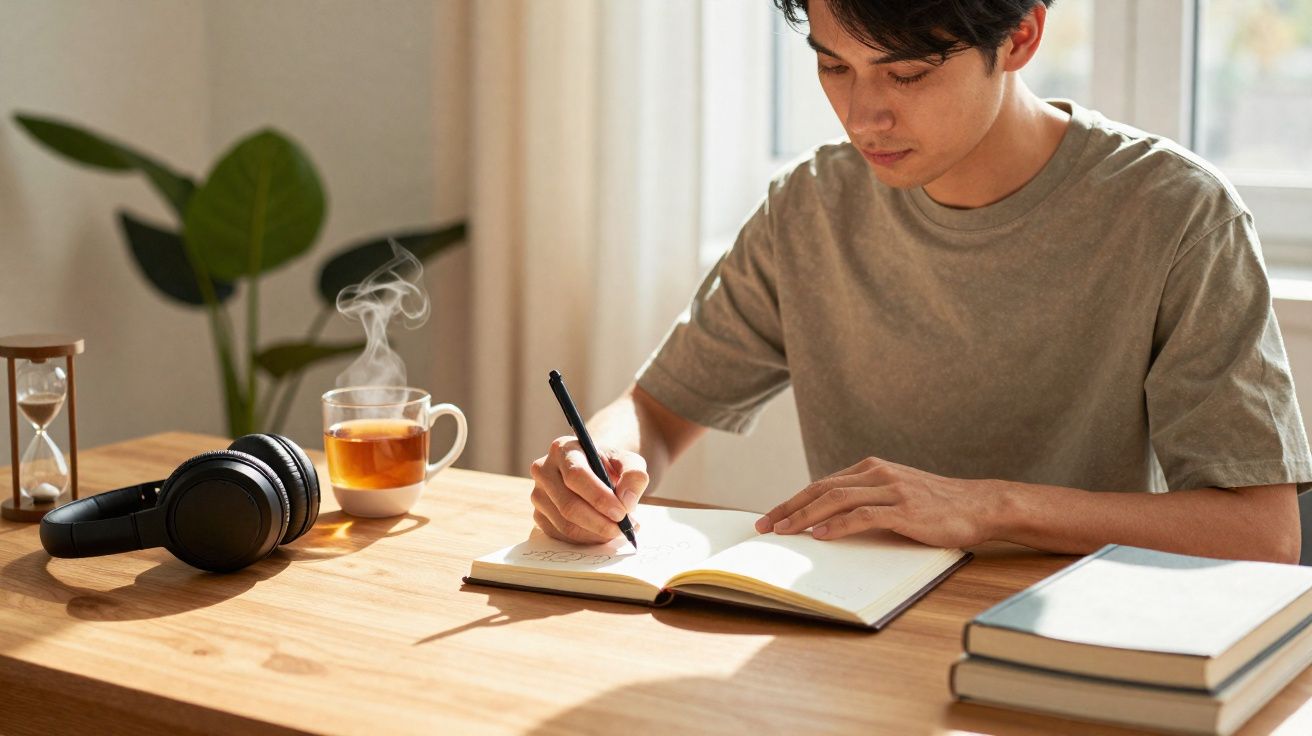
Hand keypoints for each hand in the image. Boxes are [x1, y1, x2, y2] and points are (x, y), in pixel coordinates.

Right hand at [529, 436, 647, 543]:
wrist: (595, 472)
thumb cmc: (610, 465)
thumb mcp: (629, 461)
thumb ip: (634, 475)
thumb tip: (626, 501)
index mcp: (563, 449)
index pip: (576, 476)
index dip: (599, 498)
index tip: (621, 513)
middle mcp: (544, 470)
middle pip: (569, 505)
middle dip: (600, 522)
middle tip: (623, 529)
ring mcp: (538, 494)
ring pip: (565, 524)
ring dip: (596, 534)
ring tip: (618, 530)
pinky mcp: (539, 515)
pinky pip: (562, 536)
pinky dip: (586, 540)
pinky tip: (602, 533)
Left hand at [753, 457, 1000, 548]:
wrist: (979, 505)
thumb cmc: (936, 505)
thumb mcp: (896, 493)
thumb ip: (866, 500)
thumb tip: (827, 522)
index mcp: (871, 468)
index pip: (821, 484)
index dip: (792, 501)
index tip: (770, 518)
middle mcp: (877, 473)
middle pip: (821, 489)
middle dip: (788, 509)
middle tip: (764, 527)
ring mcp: (891, 489)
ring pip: (835, 500)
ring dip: (804, 517)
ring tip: (783, 532)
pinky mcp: (904, 509)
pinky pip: (863, 516)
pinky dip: (837, 526)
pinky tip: (820, 536)